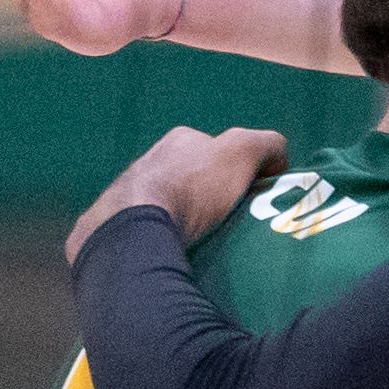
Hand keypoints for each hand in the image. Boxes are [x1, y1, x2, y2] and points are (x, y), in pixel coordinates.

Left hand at [65, 123, 281, 261]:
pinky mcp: (112, 225)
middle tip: (229, 218)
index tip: (249, 193)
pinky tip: (175, 249)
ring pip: (168, 202)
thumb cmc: (193, 187)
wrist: (136, 229)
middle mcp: (150, 159)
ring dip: (184, 216)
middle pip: (193, 176)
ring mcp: (127, 192)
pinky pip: (147, 227)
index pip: (217, 149)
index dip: (238, 168)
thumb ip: (267, 144)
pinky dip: (162, 235)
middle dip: (209, 193)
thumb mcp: (244, 151)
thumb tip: (276, 160)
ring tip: (204, 239)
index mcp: (180, 140)